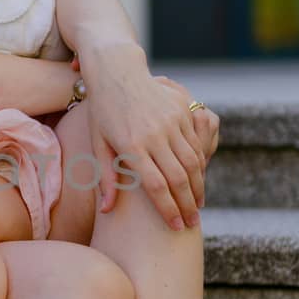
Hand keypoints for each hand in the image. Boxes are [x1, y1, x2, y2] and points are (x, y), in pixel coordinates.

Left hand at [79, 47, 218, 229]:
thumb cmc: (102, 112)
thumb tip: (107, 211)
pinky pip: (195, 142)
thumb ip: (106, 178)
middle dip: (188, 204)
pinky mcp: (181, 110)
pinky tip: (198, 179)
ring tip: (198, 206)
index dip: (168, 210)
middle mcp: (154, 134)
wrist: (117, 71)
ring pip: (192, 162)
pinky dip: (200, 164)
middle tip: (192, 223)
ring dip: (198, 186)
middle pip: (179, 178)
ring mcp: (171, 120)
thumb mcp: (98, 144)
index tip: (175, 226)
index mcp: (131, 146)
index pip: (156, 186)